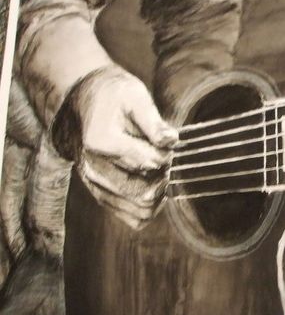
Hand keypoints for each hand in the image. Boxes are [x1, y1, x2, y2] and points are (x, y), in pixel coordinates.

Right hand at [52, 65, 177, 228]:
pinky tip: (154, 185)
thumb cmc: (112, 98)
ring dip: (159, 192)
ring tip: (157, 169)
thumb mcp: (134, 96)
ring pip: (143, 209)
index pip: (151, 162)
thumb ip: (153, 121)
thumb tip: (171, 142)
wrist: (83, 105)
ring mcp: (96, 186)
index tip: (163, 139)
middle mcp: (93, 169)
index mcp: (101, 142)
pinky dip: (152, 207)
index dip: (167, 153)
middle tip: (162, 155)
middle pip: (147, 191)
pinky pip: (136, 218)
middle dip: (164, 174)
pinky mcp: (103, 197)